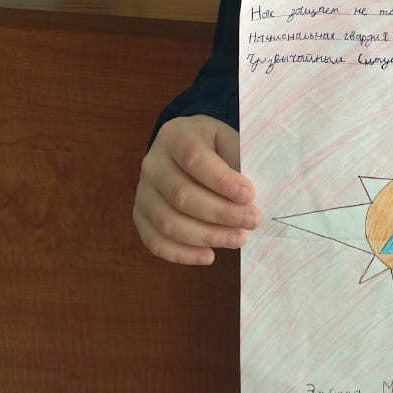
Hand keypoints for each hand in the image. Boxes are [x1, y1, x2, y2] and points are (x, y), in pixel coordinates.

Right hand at [133, 114, 259, 264]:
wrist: (185, 147)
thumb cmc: (214, 146)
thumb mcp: (228, 139)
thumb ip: (238, 160)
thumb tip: (250, 197)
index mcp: (176, 136)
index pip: (194, 158)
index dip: (221, 180)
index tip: (250, 195)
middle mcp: (153, 162)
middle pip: (181, 195)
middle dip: (221, 213)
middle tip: (252, 221)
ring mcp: (143, 190)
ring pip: (167, 221)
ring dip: (206, 236)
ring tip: (238, 239)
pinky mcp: (140, 215)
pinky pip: (154, 240)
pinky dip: (182, 254)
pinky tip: (209, 256)